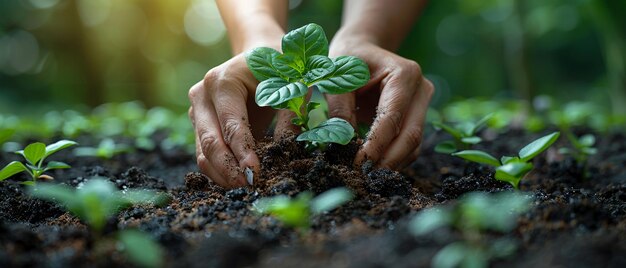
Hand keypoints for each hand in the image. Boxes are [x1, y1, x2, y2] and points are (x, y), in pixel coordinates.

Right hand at [188, 53, 298, 187]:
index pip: (231, 125)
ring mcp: (196, 111)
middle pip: (210, 142)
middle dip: (229, 169)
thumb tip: (286, 151)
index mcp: (222, 82)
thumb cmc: (278, 69)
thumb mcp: (292, 86)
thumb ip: (291, 116)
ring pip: (202, 153)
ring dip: (222, 175)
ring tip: (244, 188)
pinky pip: (204, 154)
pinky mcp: (198, 124)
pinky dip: (219, 171)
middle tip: (249, 187)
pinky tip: (236, 180)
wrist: (258, 54)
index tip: (256, 174)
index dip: (243, 152)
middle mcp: (202, 95)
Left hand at [327, 39, 433, 168]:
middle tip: (363, 178)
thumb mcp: (335, 77)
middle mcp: (421, 89)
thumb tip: (343, 143)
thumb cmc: (347, 60)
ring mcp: (424, 104)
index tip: (357, 164)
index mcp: (404, 73)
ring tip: (366, 176)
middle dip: (387, 161)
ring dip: (391, 164)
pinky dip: (393, 159)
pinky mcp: (418, 117)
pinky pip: (410, 145)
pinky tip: (374, 167)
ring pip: (413, 144)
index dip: (375, 145)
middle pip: (410, 135)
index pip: (392, 117)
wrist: (361, 49)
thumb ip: (339, 108)